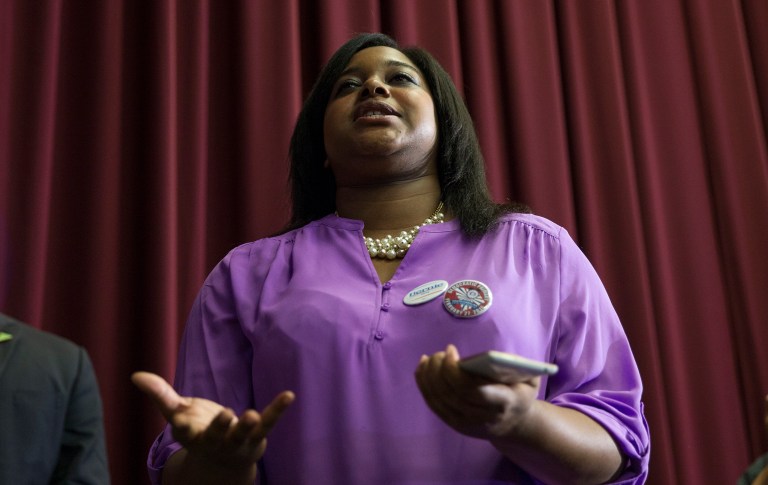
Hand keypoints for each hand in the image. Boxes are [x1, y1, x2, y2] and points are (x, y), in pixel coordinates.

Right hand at [131, 372, 293, 472]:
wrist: (223, 463)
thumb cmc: (198, 431)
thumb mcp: (178, 414)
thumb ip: (160, 395)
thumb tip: (135, 375)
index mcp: (192, 436)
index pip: (184, 431)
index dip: (182, 425)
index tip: (177, 420)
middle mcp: (215, 441)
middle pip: (216, 435)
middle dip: (219, 426)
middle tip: (225, 414)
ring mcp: (238, 441)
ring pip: (242, 434)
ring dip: (246, 425)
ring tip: (250, 415)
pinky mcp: (257, 436)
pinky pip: (269, 423)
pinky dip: (278, 409)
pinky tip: (288, 395)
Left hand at [414, 345, 539, 439]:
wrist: (516, 424)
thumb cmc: (521, 392)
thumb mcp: (529, 377)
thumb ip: (515, 364)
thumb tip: (490, 356)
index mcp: (503, 403)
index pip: (473, 390)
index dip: (455, 370)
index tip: (451, 349)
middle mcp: (483, 417)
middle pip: (452, 393)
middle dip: (439, 369)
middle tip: (440, 352)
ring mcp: (467, 424)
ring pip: (439, 399)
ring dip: (428, 376)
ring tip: (429, 358)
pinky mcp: (455, 424)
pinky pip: (433, 404)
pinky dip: (424, 384)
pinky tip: (422, 368)